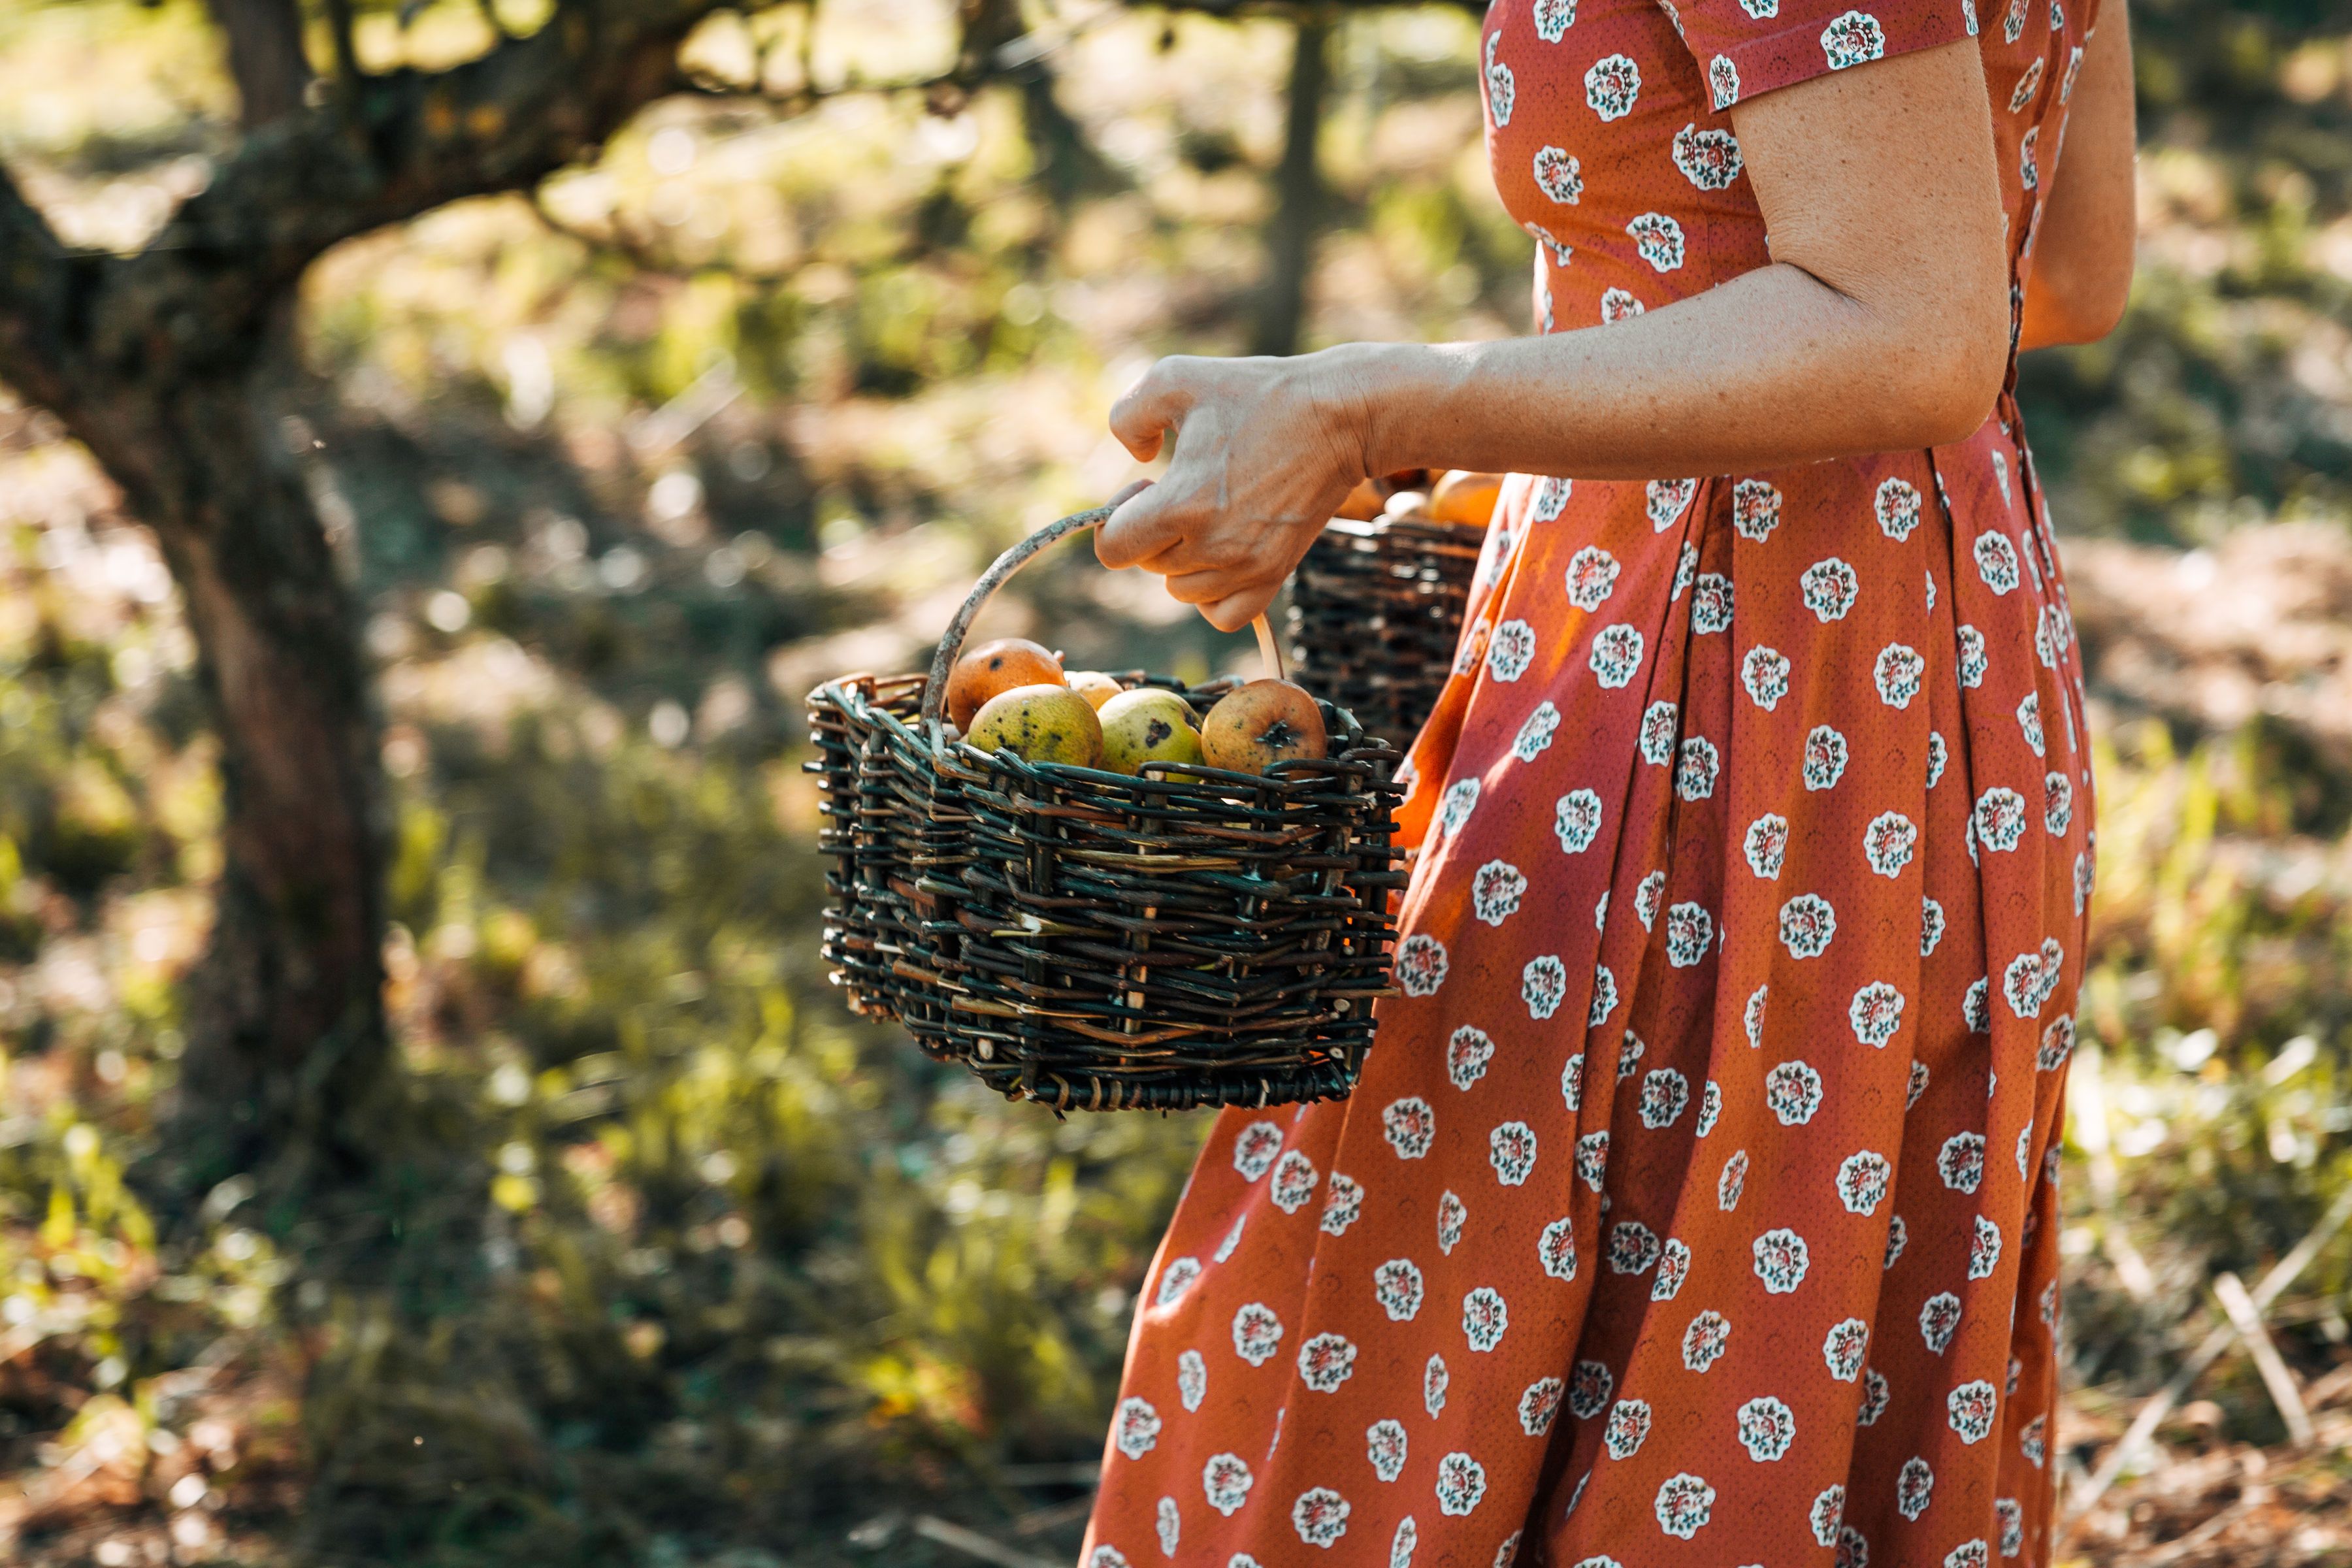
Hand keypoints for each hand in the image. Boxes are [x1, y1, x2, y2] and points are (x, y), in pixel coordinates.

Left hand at [1096, 352, 1369, 631]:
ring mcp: (1246, 566)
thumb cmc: (1258, 394)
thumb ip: (1128, 415)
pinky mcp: (1274, 574)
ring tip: (1208, 515)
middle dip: (1153, 528)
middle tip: (1186, 487)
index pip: (1113, 549)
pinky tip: (1220, 556)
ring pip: (1182, 590)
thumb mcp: (1177, 378)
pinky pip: (1223, 614)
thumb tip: (1134, 459)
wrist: (1339, 418)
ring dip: (1181, 558)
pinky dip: (1212, 594)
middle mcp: (1212, 546)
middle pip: (1148, 565)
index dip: (1116, 517)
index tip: (1145, 486)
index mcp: (1182, 504)